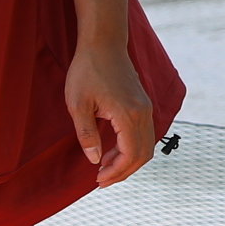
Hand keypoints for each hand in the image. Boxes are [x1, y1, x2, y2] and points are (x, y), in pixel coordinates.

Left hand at [63, 41, 157, 186]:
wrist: (103, 44)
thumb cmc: (87, 71)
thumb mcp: (78, 105)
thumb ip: (87, 134)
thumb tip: (94, 160)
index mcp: (129, 115)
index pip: (130, 154)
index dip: (116, 172)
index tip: (97, 180)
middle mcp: (144, 113)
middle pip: (143, 154)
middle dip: (123, 171)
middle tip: (101, 181)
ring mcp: (146, 108)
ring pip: (146, 145)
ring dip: (127, 160)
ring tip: (104, 168)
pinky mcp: (143, 104)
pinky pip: (143, 134)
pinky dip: (131, 148)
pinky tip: (111, 151)